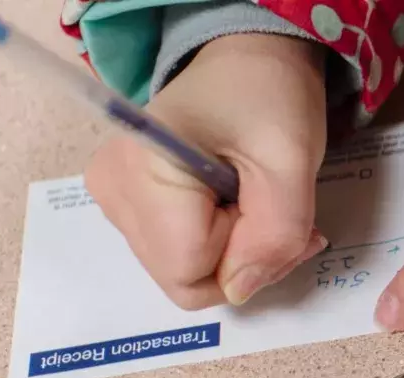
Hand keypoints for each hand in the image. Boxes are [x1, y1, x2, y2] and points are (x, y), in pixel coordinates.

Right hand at [85, 34, 330, 308]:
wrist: (248, 59)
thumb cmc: (269, 97)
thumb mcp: (291, 162)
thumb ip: (275, 233)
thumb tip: (239, 291)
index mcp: (141, 175)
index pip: (191, 272)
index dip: (247, 260)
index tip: (278, 211)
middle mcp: (111, 192)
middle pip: (182, 278)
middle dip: (241, 260)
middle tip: (272, 208)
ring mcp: (112, 199)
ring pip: (180, 271)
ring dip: (231, 250)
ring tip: (251, 196)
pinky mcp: (124, 201)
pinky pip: (174, 252)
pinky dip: (214, 240)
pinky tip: (231, 200)